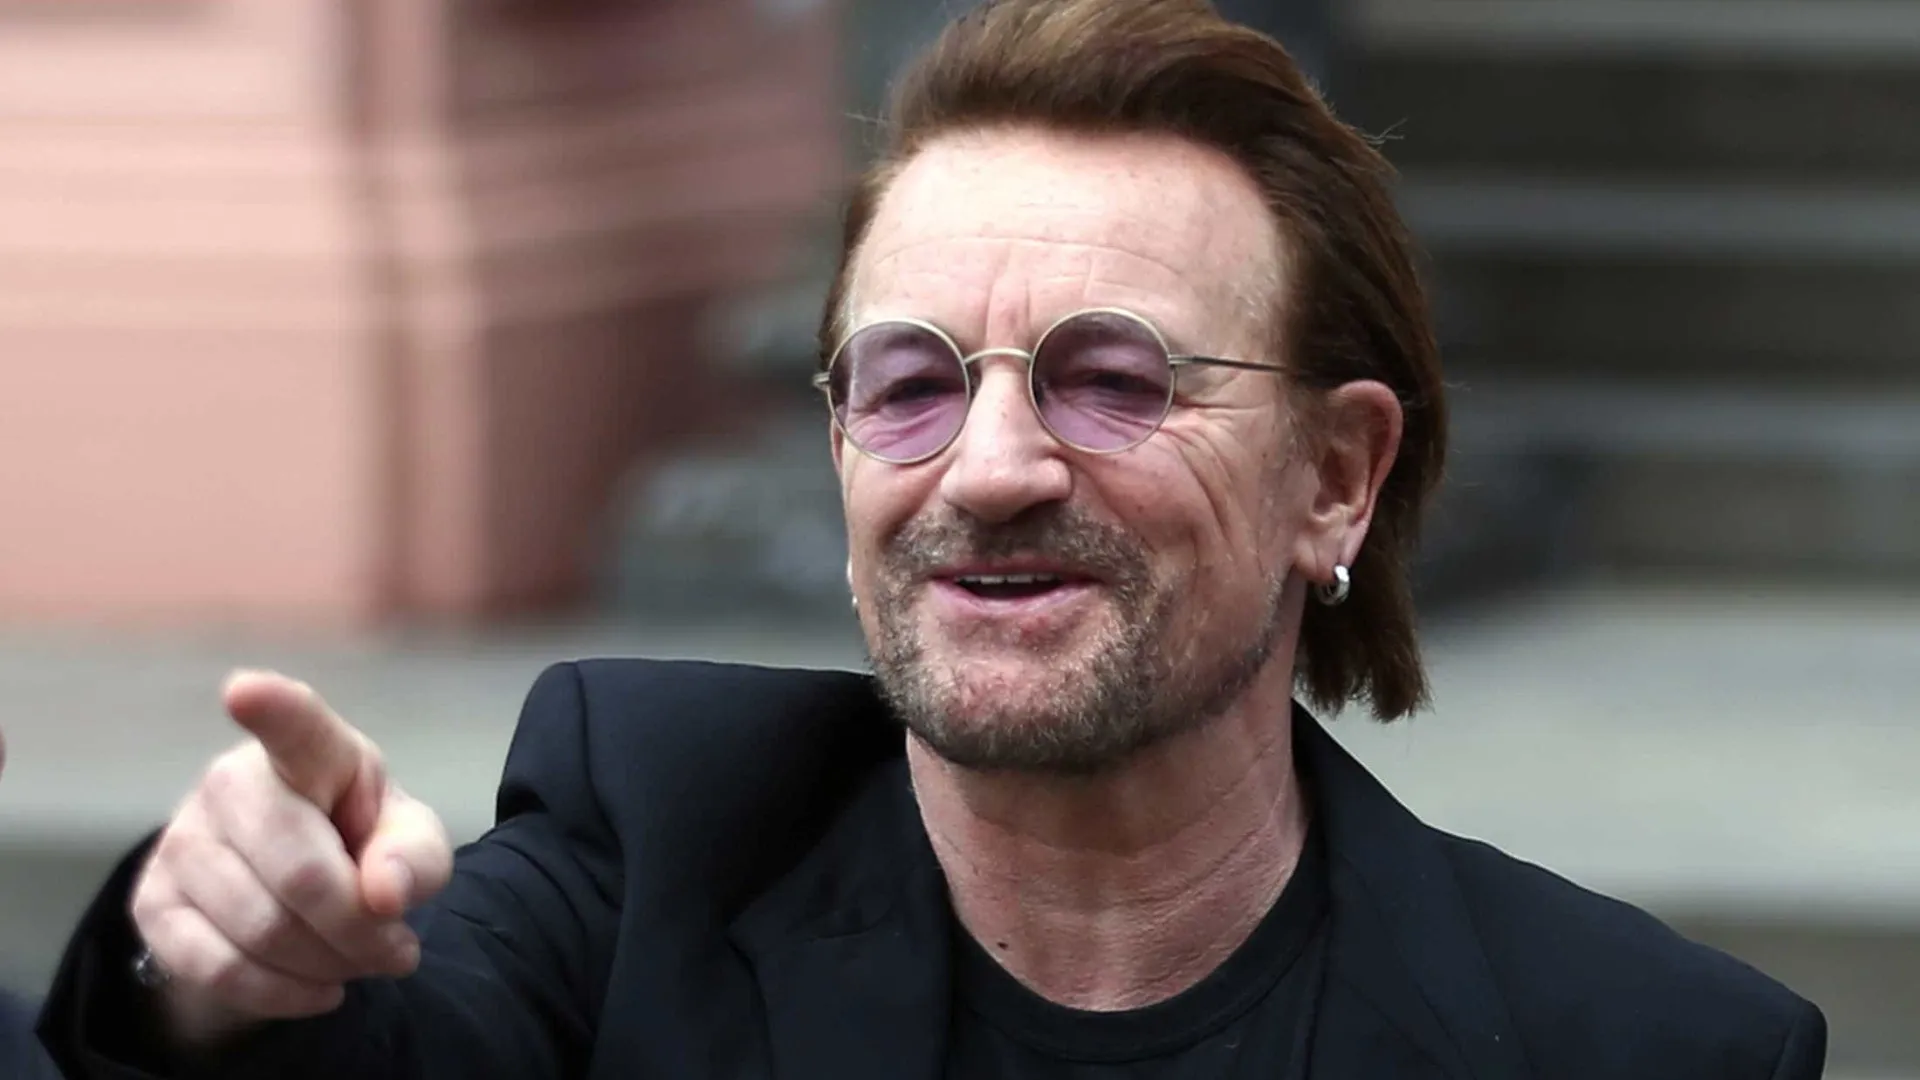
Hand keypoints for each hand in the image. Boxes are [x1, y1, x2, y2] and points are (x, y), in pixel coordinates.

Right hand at [129, 671, 452, 1046]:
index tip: (246, 691)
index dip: (271, 708)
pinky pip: (217, 970)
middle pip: (300, 875)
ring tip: (357, 961)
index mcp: (310, 751)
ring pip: (262, 931)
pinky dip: (282, 994)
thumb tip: (385, 895)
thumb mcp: (409, 842)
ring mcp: (181, 840)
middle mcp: (231, 782)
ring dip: (328, 966)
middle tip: (396, 950)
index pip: (293, 725)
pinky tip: (317, 988)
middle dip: (359, 930)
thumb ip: (415, 858)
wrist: (292, 888)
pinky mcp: (152, 902)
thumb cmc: (360, 841)